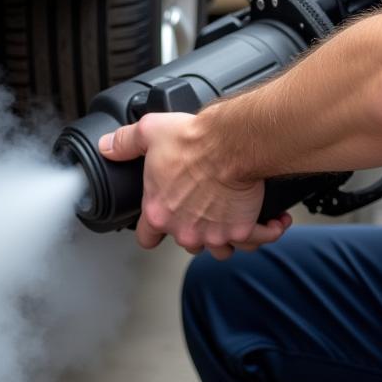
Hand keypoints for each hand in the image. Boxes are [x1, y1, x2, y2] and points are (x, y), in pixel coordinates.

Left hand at [98, 112, 291, 257]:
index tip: (163, 223)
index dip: (154, 232)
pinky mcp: (243, 230)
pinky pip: (259, 239)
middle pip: (188, 243)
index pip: (147, 239)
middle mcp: (186, 229)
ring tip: (235, 215)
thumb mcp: (149, 133)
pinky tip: (273, 219)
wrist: (231, 142)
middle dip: (196, 228)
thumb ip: (125, 142)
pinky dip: (268, 230)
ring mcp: (215, 234)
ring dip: (228, 235)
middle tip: (206, 207)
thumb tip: (107, 146)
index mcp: (159, 212)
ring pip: (221, 248)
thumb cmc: (193, 139)